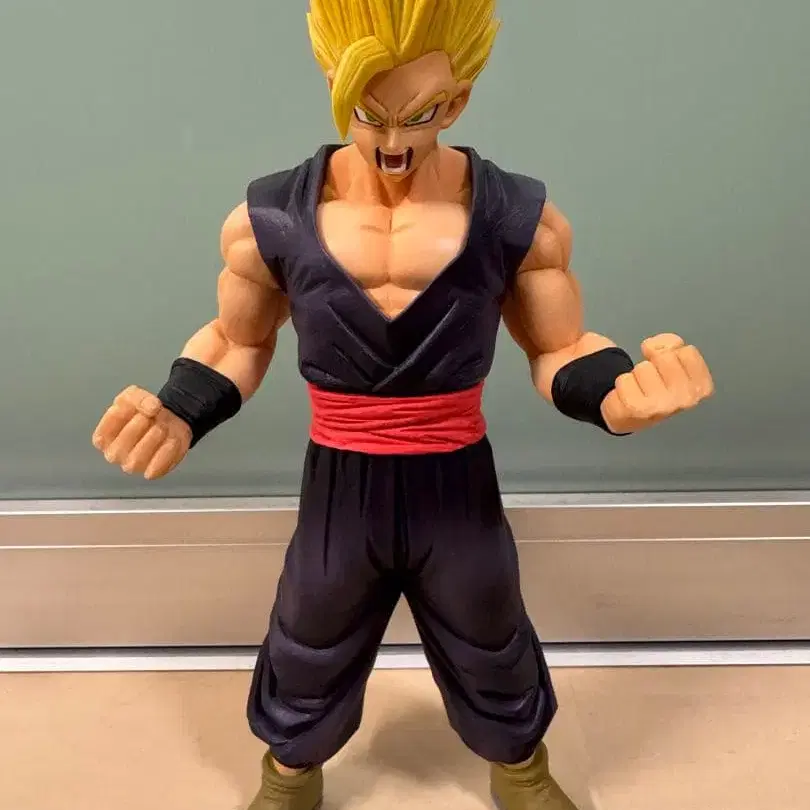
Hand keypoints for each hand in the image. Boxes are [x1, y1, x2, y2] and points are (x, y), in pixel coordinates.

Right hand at [92, 385, 191, 479]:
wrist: (170, 424)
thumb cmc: (144, 413)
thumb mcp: (135, 396)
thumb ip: (139, 398)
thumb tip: (152, 408)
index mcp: (102, 437)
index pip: (114, 418)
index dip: (130, 408)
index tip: (138, 407)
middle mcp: (113, 454)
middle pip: (127, 437)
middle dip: (144, 422)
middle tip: (152, 418)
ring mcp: (130, 465)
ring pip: (138, 457)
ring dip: (155, 437)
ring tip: (161, 428)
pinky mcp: (150, 472)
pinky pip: (156, 467)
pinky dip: (167, 451)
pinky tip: (171, 441)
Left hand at [600, 333, 714, 433]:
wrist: (632, 415)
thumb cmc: (658, 385)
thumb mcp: (674, 361)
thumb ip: (671, 345)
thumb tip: (651, 347)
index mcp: (701, 388)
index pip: (687, 352)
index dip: (673, 354)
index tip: (668, 369)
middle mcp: (686, 400)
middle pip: (664, 357)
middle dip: (654, 363)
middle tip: (652, 380)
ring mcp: (662, 406)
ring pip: (643, 367)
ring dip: (637, 374)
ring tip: (641, 388)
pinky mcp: (636, 409)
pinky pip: (624, 378)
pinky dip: (623, 383)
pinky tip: (629, 395)